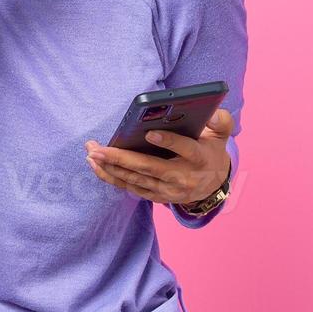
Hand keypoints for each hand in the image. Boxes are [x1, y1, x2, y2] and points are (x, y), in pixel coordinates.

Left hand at [85, 109, 235, 206]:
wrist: (212, 184)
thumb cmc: (210, 151)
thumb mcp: (221, 136)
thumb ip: (221, 122)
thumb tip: (211, 114)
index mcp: (199, 159)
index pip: (185, 150)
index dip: (169, 142)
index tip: (150, 133)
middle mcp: (182, 178)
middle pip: (149, 168)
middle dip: (122, 159)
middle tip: (99, 148)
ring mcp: (168, 191)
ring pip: (136, 180)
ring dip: (111, 168)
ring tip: (92, 153)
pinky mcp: (157, 196)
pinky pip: (131, 188)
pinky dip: (112, 178)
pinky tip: (96, 166)